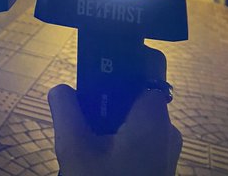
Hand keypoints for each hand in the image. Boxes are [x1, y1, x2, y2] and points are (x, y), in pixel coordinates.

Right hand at [48, 47, 181, 175]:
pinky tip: (95, 162)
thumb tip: (60, 89)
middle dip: (103, 100)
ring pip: (132, 121)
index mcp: (153, 116)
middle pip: (133, 95)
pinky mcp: (158, 169)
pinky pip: (136, 142)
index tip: (91, 71)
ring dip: (106, 125)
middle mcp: (167, 129)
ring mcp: (166, 153)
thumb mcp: (74, 149)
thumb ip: (65, 109)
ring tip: (83, 144)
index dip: (119, 63)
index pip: (145, 67)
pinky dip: (115, 143)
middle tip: (80, 117)